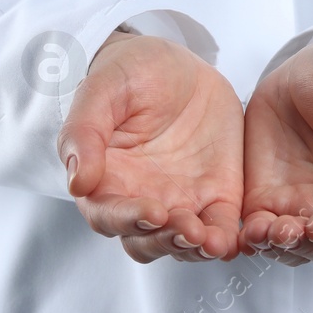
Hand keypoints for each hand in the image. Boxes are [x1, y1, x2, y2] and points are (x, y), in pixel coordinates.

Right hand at [58, 34, 243, 262]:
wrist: (176, 64)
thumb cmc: (128, 74)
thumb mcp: (102, 90)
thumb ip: (84, 133)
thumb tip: (78, 183)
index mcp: (105, 180)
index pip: (109, 215)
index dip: (128, 220)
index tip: (152, 212)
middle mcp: (140, 199)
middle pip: (146, 241)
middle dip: (166, 242)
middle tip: (187, 228)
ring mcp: (179, 201)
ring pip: (183, 243)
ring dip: (195, 248)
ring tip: (210, 239)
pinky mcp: (216, 196)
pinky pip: (221, 227)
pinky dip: (226, 240)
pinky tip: (234, 240)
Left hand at [240, 38, 312, 265]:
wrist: (306, 64)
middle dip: (306, 246)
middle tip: (283, 231)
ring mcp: (301, 201)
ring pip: (295, 247)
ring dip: (278, 246)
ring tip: (260, 231)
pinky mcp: (268, 196)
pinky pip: (261, 229)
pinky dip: (253, 236)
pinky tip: (246, 229)